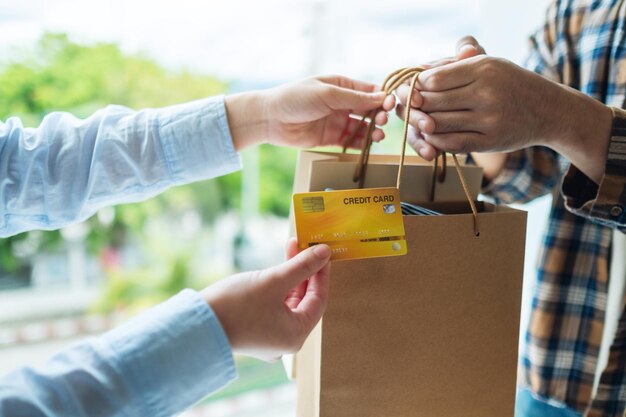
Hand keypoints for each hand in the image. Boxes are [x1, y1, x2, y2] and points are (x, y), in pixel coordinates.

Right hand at [201, 239, 330, 360]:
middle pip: (303, 299)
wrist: (194, 326)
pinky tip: (274, 267)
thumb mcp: (273, 281)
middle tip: (303, 244)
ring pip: (287, 300)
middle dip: (304, 270)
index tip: (322, 251)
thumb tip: (325, 252)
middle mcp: (285, 339)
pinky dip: (276, 285)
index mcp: (296, 335)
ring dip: (290, 274)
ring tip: (289, 247)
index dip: (321, 273)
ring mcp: (268, 335)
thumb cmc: (236, 306)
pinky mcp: (253, 328)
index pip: (319, 300)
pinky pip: (273, 304)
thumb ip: (302, 266)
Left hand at [226, 75, 393, 150]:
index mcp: (340, 85)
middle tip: (383, 120)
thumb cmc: (296, 98)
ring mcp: (336, 120)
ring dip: (372, 131)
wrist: (270, 118)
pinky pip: (350, 141)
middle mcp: (340, 102)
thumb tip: (382, 97)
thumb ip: (355, 98)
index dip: (382, 97)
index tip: (391, 104)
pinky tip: (368, 144)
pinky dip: (360, 143)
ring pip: (361, 127)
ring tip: (378, 136)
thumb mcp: (328, 94)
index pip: (368, 90)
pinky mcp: (330, 138)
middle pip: (367, 109)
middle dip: (378, 114)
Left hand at [396, 36, 611, 182]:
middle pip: (432, 103)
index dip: (415, 86)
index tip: (409, 89)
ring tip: (416, 120)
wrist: (547, 110)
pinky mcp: (490, 142)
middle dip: (412, 107)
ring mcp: (489, 120)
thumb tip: (419, 73)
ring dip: (421, 125)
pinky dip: (435, 141)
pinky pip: (451, 143)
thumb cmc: (509, 83)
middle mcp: (486, 94)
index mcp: (483, 69)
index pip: (434, 79)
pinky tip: (430, 136)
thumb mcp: (489, 63)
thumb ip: (455, 64)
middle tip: (404, 107)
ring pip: (438, 124)